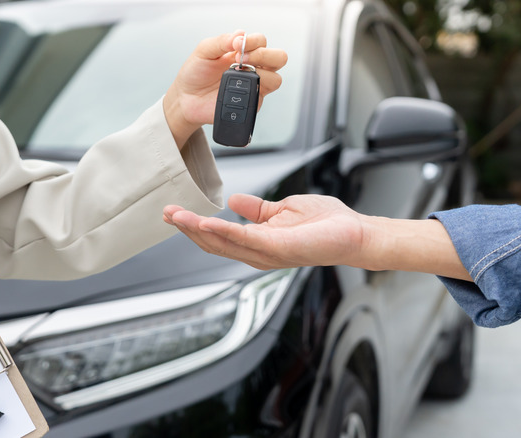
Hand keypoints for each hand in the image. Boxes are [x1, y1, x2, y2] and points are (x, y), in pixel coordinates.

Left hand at [162, 31, 287, 147]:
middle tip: (242, 59)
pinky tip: (236, 90)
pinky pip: (261, 98)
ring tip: (240, 74)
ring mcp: (253, 86)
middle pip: (279, 58)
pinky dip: (252, 92)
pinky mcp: (250, 103)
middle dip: (265, 55)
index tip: (236, 46)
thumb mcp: (204, 50)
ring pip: (276, 79)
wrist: (186, 99)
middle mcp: (253, 67)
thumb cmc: (195, 73)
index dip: (254, 41)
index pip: (262, 41)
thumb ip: (222, 41)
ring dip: (263, 74)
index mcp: (244, 51)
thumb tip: (240, 36)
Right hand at [163, 193, 470, 280]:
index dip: (194, 225)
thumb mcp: (282, 210)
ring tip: (176, 215)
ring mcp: (266, 254)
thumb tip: (232, 200)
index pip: (217, 237)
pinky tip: (206, 221)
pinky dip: (223, 231)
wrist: (354, 232)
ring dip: (197, 229)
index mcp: (256, 242)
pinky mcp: (279, 249)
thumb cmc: (325, 223)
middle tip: (166, 212)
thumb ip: (257, 209)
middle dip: (187, 228)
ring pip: (223, 244)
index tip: (174, 211)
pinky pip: (245, 240)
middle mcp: (257, 253)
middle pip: (213, 243)